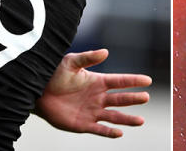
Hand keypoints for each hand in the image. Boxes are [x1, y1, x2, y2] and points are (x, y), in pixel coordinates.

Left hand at [34, 49, 151, 137]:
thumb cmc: (54, 74)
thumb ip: (88, 57)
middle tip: (146, 97)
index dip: (133, 81)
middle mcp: (98, 97)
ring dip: (127, 119)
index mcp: (98, 82)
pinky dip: (109, 132)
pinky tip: (120, 133)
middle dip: (133, 99)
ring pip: (114, 116)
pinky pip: (99, 130)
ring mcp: (92, 112)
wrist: (37, 92)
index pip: (119, 81)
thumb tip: (105, 51)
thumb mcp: (71, 62)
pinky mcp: (83, 124)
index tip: (147, 80)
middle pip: (120, 99)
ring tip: (141, 120)